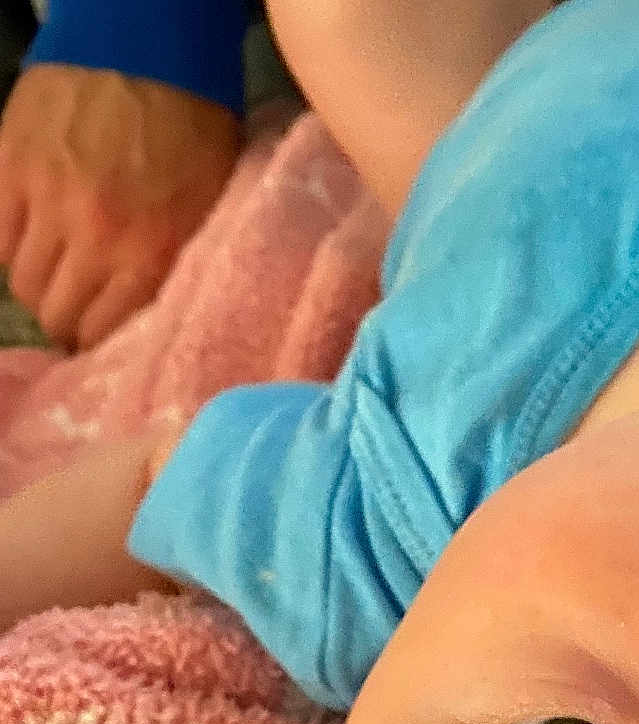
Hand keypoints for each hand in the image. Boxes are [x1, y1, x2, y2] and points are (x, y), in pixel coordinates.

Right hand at [0, 64, 239, 349]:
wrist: (149, 51)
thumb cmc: (196, 135)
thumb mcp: (207, 215)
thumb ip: (173, 267)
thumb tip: (146, 318)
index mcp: (150, 253)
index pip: (101, 332)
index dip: (96, 347)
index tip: (100, 347)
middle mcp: (93, 236)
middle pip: (56, 313)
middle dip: (67, 324)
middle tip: (77, 318)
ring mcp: (45, 200)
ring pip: (23, 280)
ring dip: (40, 288)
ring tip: (59, 281)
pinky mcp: (10, 166)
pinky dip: (12, 249)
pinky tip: (35, 245)